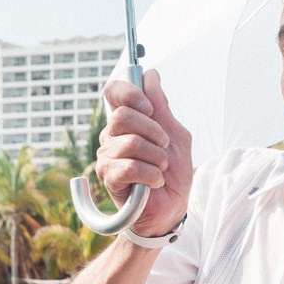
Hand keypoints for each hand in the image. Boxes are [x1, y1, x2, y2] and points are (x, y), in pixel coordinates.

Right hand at [97, 68, 193, 237]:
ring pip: (130, 142)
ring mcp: (107, 156)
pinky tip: (155, 181)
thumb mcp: (175, 135)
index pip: (113, 92)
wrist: (172, 209)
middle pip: (122, 116)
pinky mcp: (109, 177)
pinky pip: (130, 166)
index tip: (149, 106)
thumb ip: (161, 107)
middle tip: (163, 147)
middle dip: (153, 131)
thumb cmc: (173, 173)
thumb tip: (151, 75)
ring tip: (161, 169)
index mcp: (127, 122)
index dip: (129, 92)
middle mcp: (112, 136)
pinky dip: (151, 174)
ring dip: (156, 157)